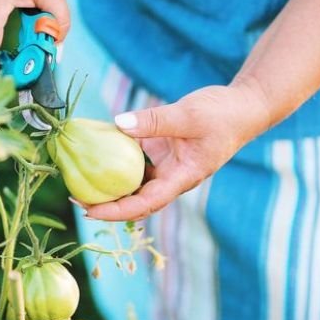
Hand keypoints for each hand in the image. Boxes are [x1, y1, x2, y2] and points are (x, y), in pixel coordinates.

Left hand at [80, 82, 271, 221]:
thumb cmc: (224, 115)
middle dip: (107, 203)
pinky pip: (137, 161)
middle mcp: (174, 177)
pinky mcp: (165, 152)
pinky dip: (118, 158)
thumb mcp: (189, 115)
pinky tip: (99, 149)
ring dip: (111, 184)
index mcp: (183, 178)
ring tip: (81, 177)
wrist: (244, 108)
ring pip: (135, 183)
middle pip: (137, 200)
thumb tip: (118, 124)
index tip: (90, 211)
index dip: (117, 212)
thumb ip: (154, 120)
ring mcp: (169, 166)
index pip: (146, 204)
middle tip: (75, 196)